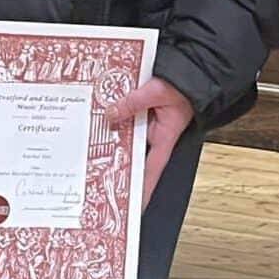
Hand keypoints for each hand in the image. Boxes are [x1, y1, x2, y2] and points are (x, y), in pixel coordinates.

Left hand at [105, 77, 195, 210]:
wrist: (192, 69)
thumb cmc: (184, 85)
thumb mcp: (156, 92)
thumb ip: (132, 103)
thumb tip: (111, 114)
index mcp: (163, 138)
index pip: (150, 171)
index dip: (142, 191)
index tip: (132, 208)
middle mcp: (153, 135)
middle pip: (131, 156)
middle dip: (115, 166)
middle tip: (95, 181)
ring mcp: (146, 124)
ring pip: (125, 136)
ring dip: (109, 138)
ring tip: (87, 149)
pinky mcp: (140, 111)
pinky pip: (124, 118)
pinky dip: (112, 118)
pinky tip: (96, 118)